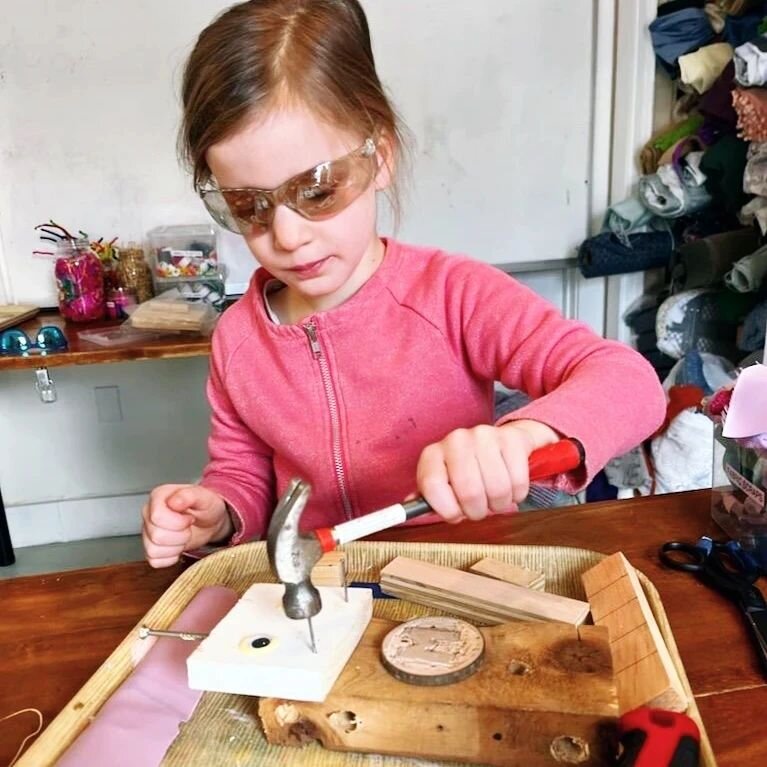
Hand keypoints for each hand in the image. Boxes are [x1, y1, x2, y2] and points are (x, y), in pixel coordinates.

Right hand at [142, 484, 232, 567]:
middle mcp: (149, 513)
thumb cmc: (206, 507)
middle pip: (156, 535)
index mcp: (158, 497)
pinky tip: (178, 546)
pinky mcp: (151, 547)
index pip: (157, 517)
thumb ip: (190, 495)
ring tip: (184, 536)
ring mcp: (147, 531)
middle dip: (180, 535)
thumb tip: (174, 501)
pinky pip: (154, 561)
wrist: (209, 521)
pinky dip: (171, 557)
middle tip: (189, 527)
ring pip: (153, 550)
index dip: (178, 523)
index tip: (190, 518)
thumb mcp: (204, 497)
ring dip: (176, 547)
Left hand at [416, 421, 558, 523]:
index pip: (432, 487)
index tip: (456, 515)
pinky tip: (510, 487)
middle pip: (469, 492)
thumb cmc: (467, 471)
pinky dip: (517, 494)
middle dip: (477, 511)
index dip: (446, 510)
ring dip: (499, 504)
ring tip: (494, 499)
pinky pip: (517, 481)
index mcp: (432, 454)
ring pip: (496, 489)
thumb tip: (406, 512)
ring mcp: (483, 436)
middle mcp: (455, 440)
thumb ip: (427, 499)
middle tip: (479, 509)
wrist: (502, 442)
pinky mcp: (510, 439)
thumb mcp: (443, 483)